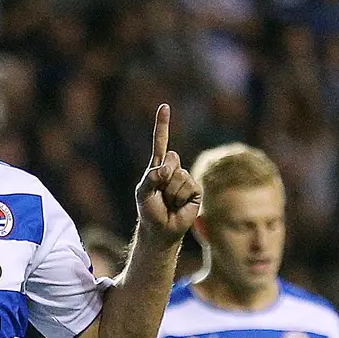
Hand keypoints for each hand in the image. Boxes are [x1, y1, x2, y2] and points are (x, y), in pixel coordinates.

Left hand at [134, 104, 201, 245]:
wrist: (161, 231)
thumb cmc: (149, 211)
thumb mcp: (143, 192)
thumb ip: (151, 177)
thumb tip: (168, 170)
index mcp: (158, 166)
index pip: (161, 142)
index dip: (163, 125)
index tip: (164, 106)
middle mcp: (173, 170)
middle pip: (172, 159)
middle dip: (164, 177)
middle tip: (161, 193)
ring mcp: (185, 179)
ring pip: (179, 175)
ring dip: (171, 192)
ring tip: (169, 202)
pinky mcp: (195, 191)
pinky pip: (188, 186)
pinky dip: (180, 197)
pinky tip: (178, 205)